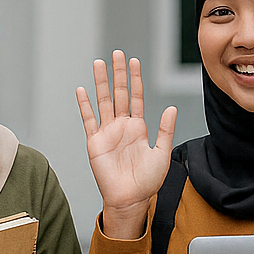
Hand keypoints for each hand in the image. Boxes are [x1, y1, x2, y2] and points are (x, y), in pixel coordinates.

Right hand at [75, 51, 177, 240]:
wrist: (130, 199)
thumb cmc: (147, 181)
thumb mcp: (162, 153)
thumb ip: (165, 130)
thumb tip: (171, 108)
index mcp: (138, 128)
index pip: (135, 97)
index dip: (135, 79)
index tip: (134, 61)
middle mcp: (121, 126)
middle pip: (119, 93)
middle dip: (118, 73)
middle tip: (117, 53)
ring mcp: (107, 133)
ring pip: (103, 101)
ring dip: (101, 82)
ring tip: (98, 63)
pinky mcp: (95, 143)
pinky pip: (88, 120)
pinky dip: (84, 105)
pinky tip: (81, 90)